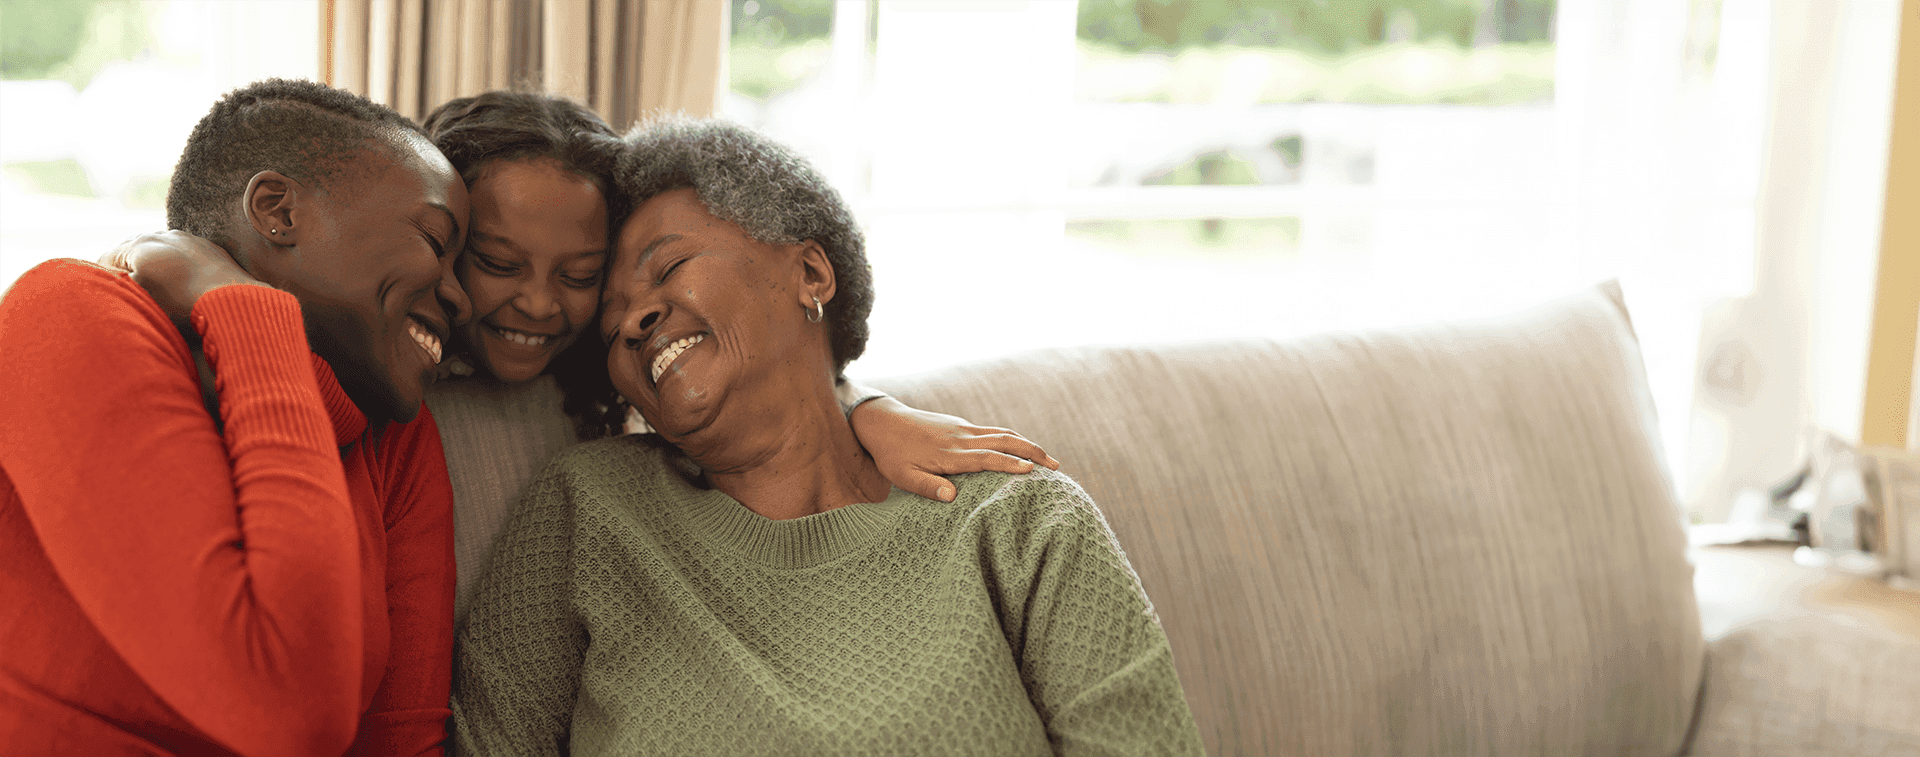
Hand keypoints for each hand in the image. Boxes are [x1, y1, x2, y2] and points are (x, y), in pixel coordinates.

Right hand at [101, 231, 269, 329]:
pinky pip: (184, 251)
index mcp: (139, 246)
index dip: (103, 277)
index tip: (107, 292)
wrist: (232, 301)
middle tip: (124, 287)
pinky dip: (175, 262)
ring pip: (159, 247)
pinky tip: (179, 277)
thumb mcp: (141, 296)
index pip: (108, 258)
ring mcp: (188, 239)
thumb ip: (121, 284)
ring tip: (150, 282)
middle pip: (132, 248)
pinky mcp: (209, 247)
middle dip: (124, 265)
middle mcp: (162, 236)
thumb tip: (107, 277)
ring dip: (150, 261)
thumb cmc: (182, 304)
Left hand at [850, 396, 1060, 502]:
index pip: (987, 458)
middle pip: (1004, 441)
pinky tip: (1020, 449)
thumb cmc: (892, 456)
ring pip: (1002, 433)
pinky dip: (1013, 438)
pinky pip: (993, 431)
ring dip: (1027, 444)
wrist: (882, 422)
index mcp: (950, 455)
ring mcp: (963, 430)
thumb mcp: (903, 477)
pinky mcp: (961, 426)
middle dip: (1032, 452)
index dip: (1010, 465)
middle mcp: (961, 439)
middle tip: (1056, 466)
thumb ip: (928, 487)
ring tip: (1048, 458)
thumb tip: (953, 497)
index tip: (1033, 471)